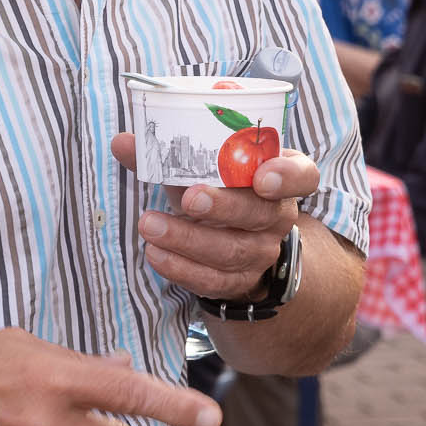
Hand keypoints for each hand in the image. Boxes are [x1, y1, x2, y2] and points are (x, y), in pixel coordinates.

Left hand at [113, 133, 316, 300]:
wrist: (230, 238)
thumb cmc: (218, 189)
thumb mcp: (203, 166)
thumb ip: (167, 153)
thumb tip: (123, 142)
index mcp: (279, 176)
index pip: (303, 175)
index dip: (287, 177)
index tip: (262, 177)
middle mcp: (277, 217)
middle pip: (260, 214)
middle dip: (223, 207)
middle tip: (189, 198)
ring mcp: (261, 253)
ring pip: (232, 251)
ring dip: (188, 239)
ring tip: (149, 225)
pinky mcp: (239, 282)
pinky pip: (214, 281)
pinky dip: (181, 268)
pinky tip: (155, 254)